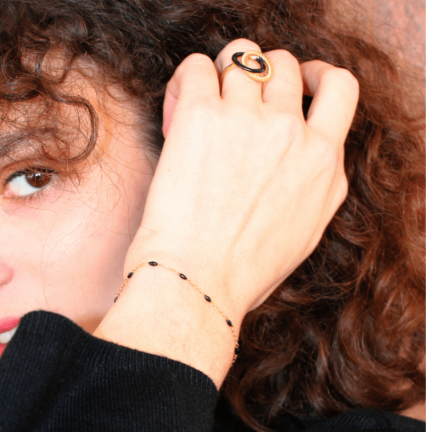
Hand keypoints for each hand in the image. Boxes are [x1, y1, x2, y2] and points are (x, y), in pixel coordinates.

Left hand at [96, 40, 358, 383]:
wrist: (197, 283)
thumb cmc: (239, 278)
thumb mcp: (303, 239)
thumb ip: (317, 193)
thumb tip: (310, 169)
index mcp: (323, 166)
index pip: (340, 90)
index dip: (315, 78)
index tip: (297, 85)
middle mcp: (293, 136)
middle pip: (286, 68)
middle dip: (263, 74)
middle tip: (237, 99)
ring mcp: (250, 121)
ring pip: (244, 59)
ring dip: (223, 74)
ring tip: (204, 104)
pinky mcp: (204, 115)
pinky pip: (199, 68)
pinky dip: (188, 78)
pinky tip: (180, 104)